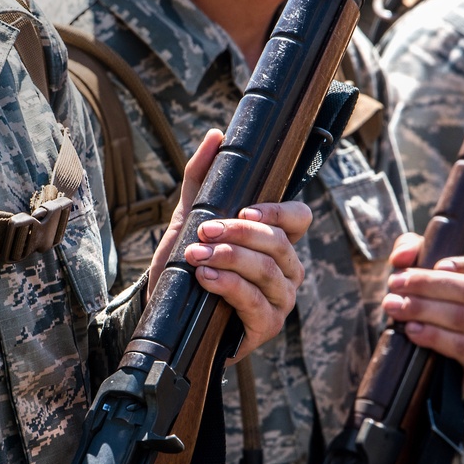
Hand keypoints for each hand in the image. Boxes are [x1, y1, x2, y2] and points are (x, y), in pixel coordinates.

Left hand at [149, 129, 310, 362]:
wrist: (165, 320)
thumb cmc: (185, 271)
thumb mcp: (188, 222)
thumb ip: (202, 181)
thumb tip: (215, 136)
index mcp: (275, 243)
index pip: (298, 219)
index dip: (278, 211)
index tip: (245, 210)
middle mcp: (286, 271)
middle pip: (279, 243)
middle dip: (239, 233)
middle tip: (204, 230)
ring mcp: (280, 301)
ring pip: (267, 270)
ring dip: (229, 258)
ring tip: (197, 255)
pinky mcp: (265, 327)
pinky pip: (255, 302)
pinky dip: (229, 286)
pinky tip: (206, 278)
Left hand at [381, 233, 463, 392]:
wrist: (448, 357)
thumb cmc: (446, 303)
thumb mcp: (434, 270)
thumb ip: (417, 252)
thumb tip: (401, 256)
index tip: (438, 264)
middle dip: (428, 285)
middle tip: (395, 283)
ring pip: (463, 318)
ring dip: (423, 310)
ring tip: (394, 305)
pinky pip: (461, 347)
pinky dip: (433, 337)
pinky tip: (411, 329)